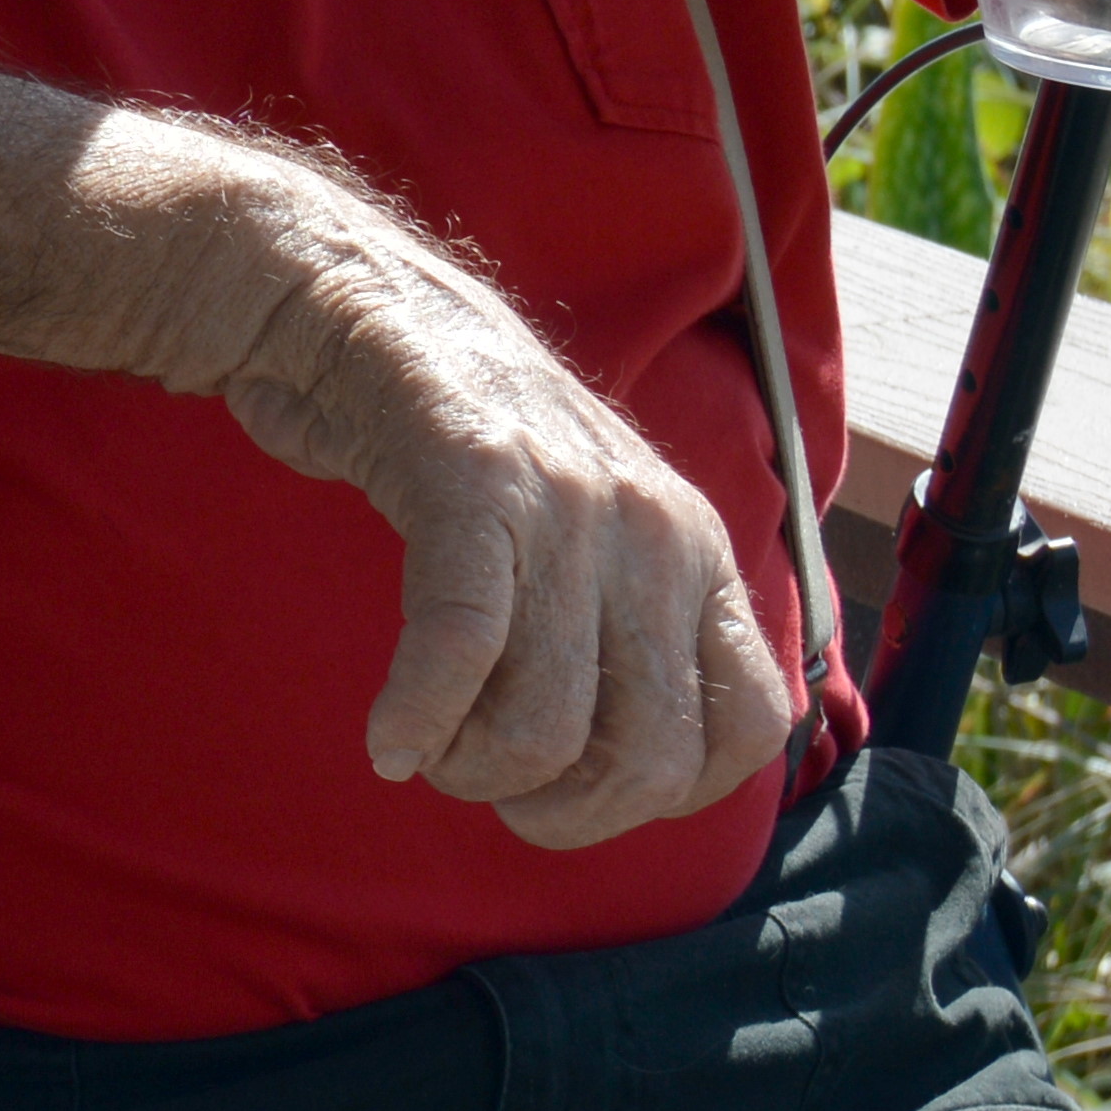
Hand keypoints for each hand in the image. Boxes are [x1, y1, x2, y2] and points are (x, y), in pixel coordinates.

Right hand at [215, 209, 794, 850]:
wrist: (362, 300)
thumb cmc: (464, 444)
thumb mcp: (594, 527)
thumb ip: (635, 627)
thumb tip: (644, 774)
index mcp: (698, 550)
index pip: (748, 730)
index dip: (662, 793)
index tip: (576, 779)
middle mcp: (654, 530)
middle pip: (648, 757)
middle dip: (560, 810)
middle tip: (485, 781)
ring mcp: (566, 504)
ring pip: (547, 726)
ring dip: (472, 770)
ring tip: (428, 747)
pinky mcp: (470, 483)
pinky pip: (461, 648)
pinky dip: (418, 719)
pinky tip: (386, 741)